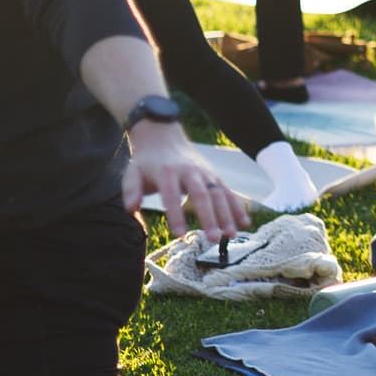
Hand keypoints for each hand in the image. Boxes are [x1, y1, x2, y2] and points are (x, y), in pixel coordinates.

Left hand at [121, 120, 247, 242]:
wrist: (163, 137)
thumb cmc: (147, 161)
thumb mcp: (132, 172)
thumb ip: (131, 190)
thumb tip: (132, 209)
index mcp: (167, 172)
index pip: (172, 196)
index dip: (176, 215)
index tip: (180, 235)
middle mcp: (189, 171)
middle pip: (202, 195)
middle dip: (209, 217)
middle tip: (213, 238)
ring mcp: (205, 172)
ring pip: (219, 193)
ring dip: (227, 215)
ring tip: (231, 235)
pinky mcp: (214, 175)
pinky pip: (228, 191)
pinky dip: (238, 206)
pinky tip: (244, 222)